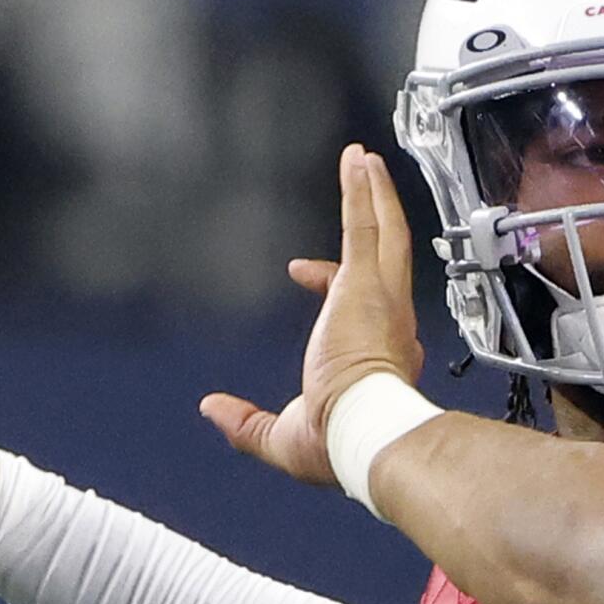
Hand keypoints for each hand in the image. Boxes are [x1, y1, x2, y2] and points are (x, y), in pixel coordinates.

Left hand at [201, 144, 423, 484]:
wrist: (363, 432)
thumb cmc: (339, 442)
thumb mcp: (280, 437)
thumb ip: (245, 423)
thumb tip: (212, 411)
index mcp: (380, 358)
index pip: (358, 308)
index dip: (330, 284)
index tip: (301, 271)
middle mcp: (391, 324)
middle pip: (386, 259)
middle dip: (378, 221)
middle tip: (369, 188)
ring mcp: (384, 300)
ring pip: (385, 234)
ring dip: (375, 194)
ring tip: (364, 161)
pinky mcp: (368, 283)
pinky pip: (368, 226)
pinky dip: (364, 191)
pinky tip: (357, 162)